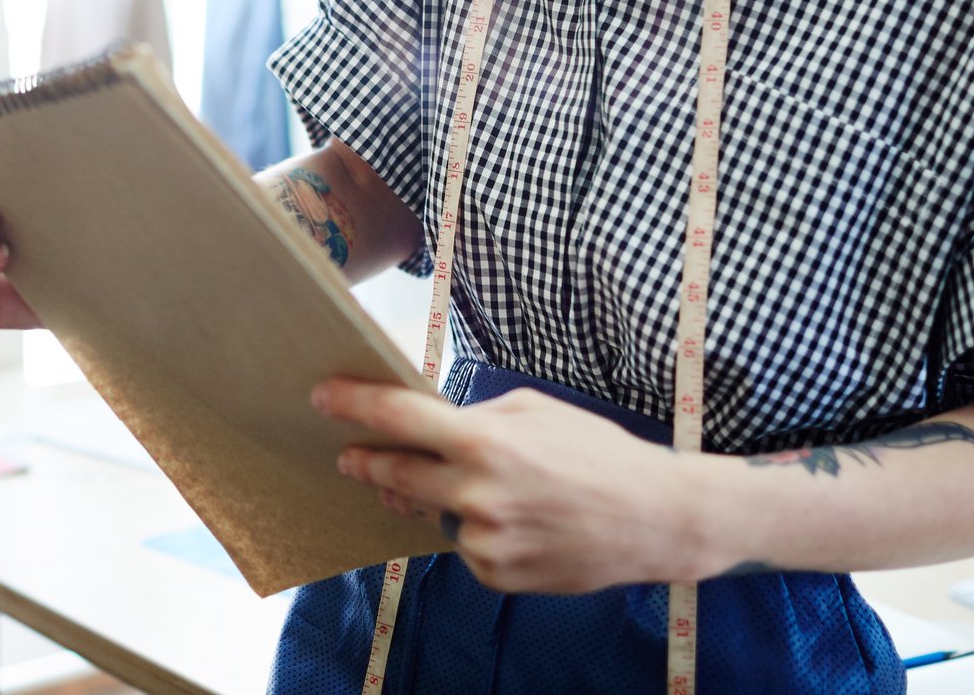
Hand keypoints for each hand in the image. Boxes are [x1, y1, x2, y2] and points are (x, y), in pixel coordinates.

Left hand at [312, 377, 712, 593]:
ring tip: (484, 488)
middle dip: (366, 461)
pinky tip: (518, 522)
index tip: (322, 397)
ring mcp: (483, 540)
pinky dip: (477, 531)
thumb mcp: (534, 411)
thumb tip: (430, 426)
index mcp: (485, 441)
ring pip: (434, 514)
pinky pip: (465, 546)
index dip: (354, 404)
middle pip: (396, 474)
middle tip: (347, 454)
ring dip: (438, 499)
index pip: (400, 418)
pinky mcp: (494, 575)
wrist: (652, 519)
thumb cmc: (596, 453)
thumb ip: (476, 418)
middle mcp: (476, 494)